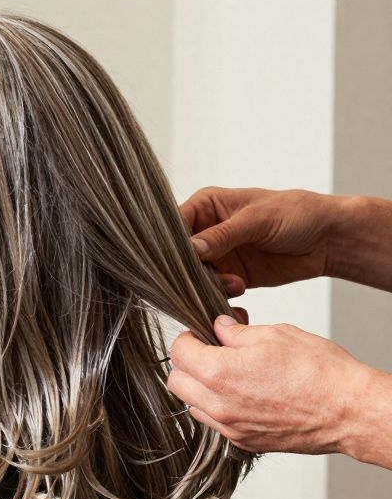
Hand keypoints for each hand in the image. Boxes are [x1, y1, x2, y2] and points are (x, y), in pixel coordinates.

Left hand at [167, 315, 379, 460]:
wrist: (351, 412)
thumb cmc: (321, 373)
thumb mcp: (275, 335)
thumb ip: (236, 332)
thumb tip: (220, 328)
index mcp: (220, 373)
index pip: (178, 352)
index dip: (187, 337)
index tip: (198, 334)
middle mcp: (219, 405)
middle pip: (176, 382)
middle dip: (187, 363)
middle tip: (209, 352)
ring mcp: (231, 427)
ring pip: (193, 406)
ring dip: (200, 388)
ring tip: (228, 373)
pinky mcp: (244, 442)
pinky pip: (215, 423)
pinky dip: (218, 408)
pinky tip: (242, 394)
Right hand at [179, 187, 338, 296]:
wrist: (328, 239)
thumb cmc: (296, 213)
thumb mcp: (257, 219)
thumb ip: (223, 234)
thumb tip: (190, 248)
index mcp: (206, 206)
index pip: (174, 224)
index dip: (171, 243)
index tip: (178, 259)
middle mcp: (206, 230)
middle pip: (179, 254)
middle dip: (189, 268)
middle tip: (205, 276)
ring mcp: (218, 254)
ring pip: (193, 274)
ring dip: (208, 282)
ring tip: (233, 282)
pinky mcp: (230, 275)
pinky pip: (213, 288)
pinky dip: (220, 293)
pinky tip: (240, 287)